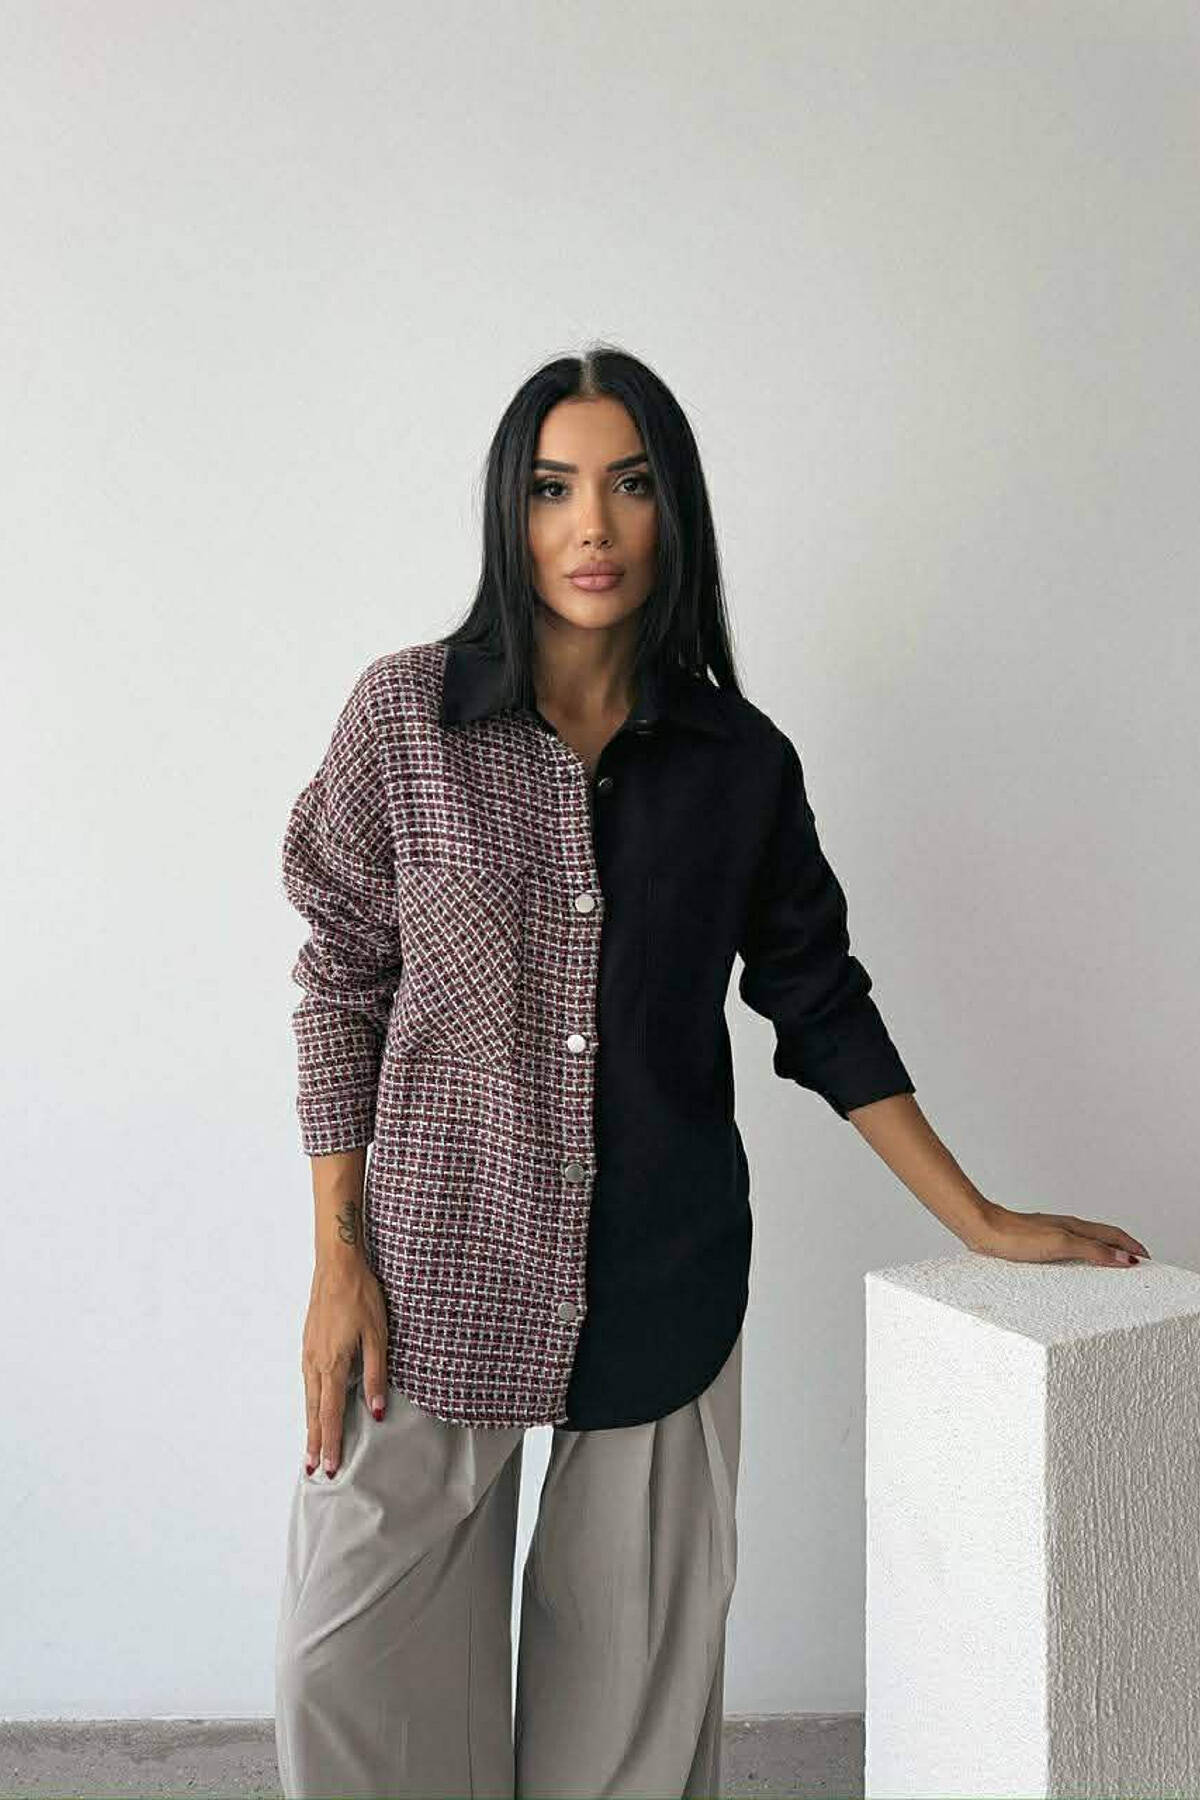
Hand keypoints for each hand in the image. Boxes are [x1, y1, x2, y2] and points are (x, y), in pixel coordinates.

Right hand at [301, 1252, 389, 1478]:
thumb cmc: (360, 1297)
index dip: (332, 1442)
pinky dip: (310, 1402)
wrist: (337, 1266)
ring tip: (312, 1447)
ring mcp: (308, 1353)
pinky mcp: (309, 1343)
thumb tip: (375, 1410)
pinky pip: (308, 1381)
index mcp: (331, 1364)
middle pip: (314, 1412)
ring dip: (311, 1424)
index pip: (331, 1414)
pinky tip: (315, 1406)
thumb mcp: (378, 1336)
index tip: (330, 1466)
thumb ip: (375, 1375)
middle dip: (316, 1442)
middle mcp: (314, 1363)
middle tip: (315, 1470)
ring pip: (309, 1398)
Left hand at [965, 1200, 1148, 1266]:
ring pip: (1086, 1241)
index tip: (1148, 1258)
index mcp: (1075, 1227)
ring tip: (1112, 1266)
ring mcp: (1051, 1233)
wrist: (982, 1229)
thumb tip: (1125, 1258)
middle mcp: (1065, 1227)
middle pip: (1103, 1236)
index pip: (1113, 1234)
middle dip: (1122, 1248)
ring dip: (1103, 1251)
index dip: (1132, 1246)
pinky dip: (1083, 1256)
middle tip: (1136, 1263)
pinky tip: (1074, 1266)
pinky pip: (1069, 1248)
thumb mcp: (1061, 1245)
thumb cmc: (1016, 1236)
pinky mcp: (1037, 1243)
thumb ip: (1093, 1251)